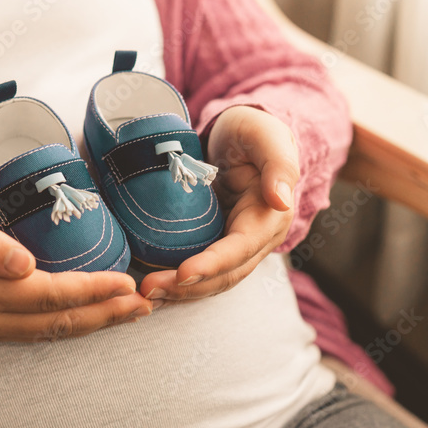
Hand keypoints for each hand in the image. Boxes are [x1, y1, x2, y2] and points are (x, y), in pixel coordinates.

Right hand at [0, 194, 151, 343]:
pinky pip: (29, 334)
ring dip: (90, 324)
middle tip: (146, 305)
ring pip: (45, 334)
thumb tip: (25, 264)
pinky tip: (86, 318)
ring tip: (129, 314)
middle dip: (104, 314)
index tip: (126, 281)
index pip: (46, 294)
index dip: (89, 289)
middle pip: (55, 322)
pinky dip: (63, 327)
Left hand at [139, 105, 297, 302]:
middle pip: (225, 275)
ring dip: (180, 293)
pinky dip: (177, 283)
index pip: (241, 249)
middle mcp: (257, 240)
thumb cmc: (254, 132)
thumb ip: (278, 164)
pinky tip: (152, 288)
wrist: (242, 137)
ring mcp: (236, 246)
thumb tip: (281, 200)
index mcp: (271, 217)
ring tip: (146, 295)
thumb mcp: (266, 136)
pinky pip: (200, 272)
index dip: (213, 264)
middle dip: (188, 288)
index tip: (183, 273)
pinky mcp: (217, 245)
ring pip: (212, 281)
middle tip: (150, 290)